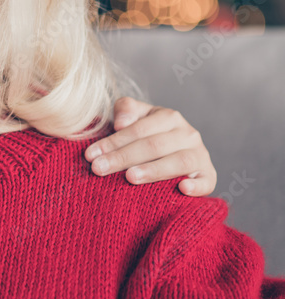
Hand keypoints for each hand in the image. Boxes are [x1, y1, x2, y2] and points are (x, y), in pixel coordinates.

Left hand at [84, 97, 215, 195]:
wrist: (173, 152)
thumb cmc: (145, 135)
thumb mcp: (135, 117)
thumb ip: (126, 109)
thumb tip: (121, 123)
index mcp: (168, 117)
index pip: (138, 129)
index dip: (113, 142)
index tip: (90, 155)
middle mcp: (187, 134)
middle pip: (153, 146)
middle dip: (123, 157)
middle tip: (99, 169)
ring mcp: (200, 155)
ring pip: (178, 162)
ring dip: (154, 170)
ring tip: (130, 177)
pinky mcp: (209, 176)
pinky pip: (207, 182)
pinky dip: (197, 186)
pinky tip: (182, 189)